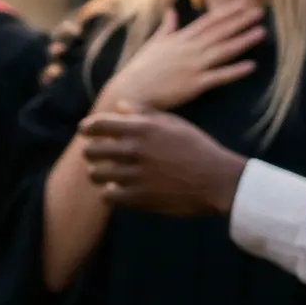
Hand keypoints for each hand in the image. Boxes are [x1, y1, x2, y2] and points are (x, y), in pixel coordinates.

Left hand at [80, 108, 247, 217]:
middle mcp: (135, 150)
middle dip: (93, 152)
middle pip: (91, 151)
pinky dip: (110, 192)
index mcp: (141, 128)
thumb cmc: (197, 148)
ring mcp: (136, 175)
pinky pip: (108, 195)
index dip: (87, 128)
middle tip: (99, 156)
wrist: (218, 180)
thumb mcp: (174, 124)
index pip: (96, 125)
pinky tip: (118, 189)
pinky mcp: (140, 197)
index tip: (87, 132)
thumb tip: (119, 106)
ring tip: (108, 174)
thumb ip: (144, 114)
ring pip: (95, 174)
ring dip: (99, 173)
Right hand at [96, 5, 264, 112]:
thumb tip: (171, 11)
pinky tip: (252, 66)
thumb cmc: (141, 69)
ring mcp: (192, 66)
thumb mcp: (154, 43)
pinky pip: (219, 76)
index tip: (243, 4)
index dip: (227, 12)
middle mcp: (189, 49)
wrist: (130, 91)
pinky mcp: (194, 84)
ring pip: (223, 50)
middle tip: (260, 12)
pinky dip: (235, 71)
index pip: (208, 22)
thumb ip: (167, 27)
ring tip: (262, 32)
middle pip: (219, 32)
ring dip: (243, 41)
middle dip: (240, 21)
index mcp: (180, 39)